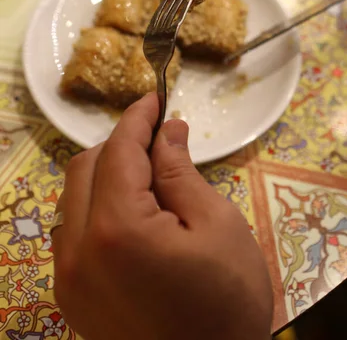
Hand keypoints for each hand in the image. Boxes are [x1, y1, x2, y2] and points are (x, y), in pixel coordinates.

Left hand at [52, 93, 271, 339]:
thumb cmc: (227, 300)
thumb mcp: (216, 225)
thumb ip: (180, 171)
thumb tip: (167, 131)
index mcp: (116, 228)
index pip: (118, 150)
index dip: (138, 118)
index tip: (156, 98)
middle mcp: (77, 250)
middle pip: (85, 167)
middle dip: (120, 143)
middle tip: (158, 139)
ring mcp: (68, 277)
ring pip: (73, 197)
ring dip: (106, 173)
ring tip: (149, 175)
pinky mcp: (71, 296)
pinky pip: (72, 230)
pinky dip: (97, 206)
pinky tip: (133, 212)